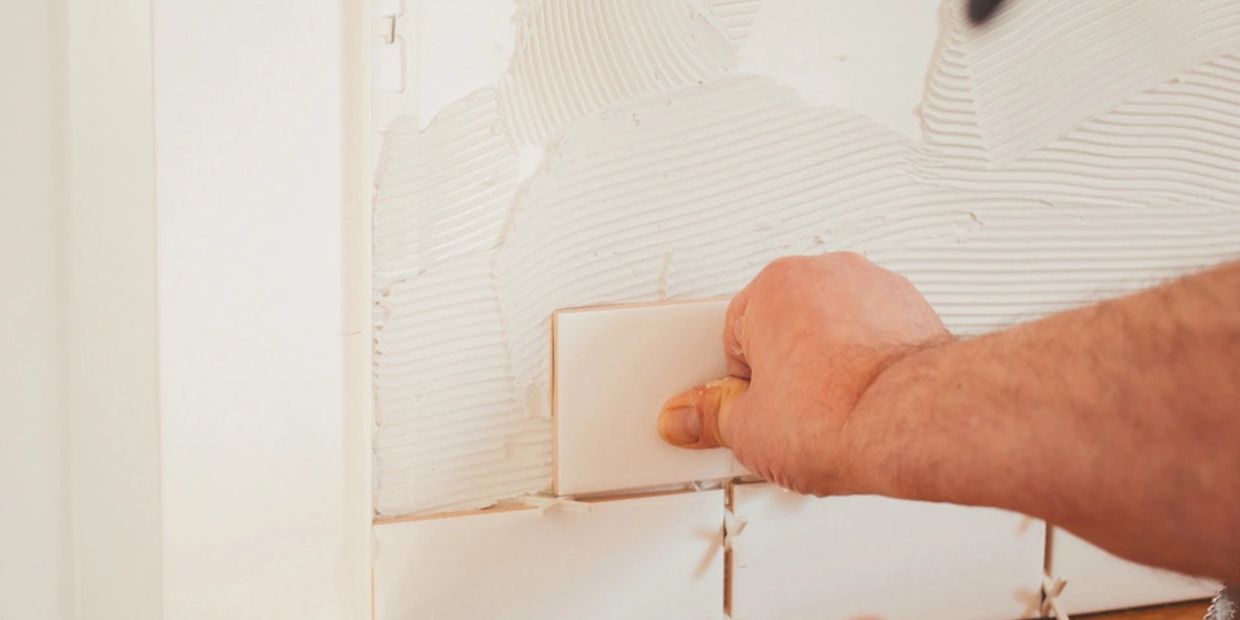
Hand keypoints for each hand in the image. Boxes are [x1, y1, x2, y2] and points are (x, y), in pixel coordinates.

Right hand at [657, 253, 950, 494]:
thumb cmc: (840, 414)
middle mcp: (825, 273)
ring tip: (831, 412)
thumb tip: (688, 417)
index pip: (734, 337)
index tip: (750, 412)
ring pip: (833, 326)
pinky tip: (865, 401)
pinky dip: (870, 361)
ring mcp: (874, 287)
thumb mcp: (748, 430)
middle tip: (789, 415)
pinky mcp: (915, 310)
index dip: (740, 385)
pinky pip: (876, 334)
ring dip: (828, 362)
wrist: (914, 423)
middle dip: (784, 369)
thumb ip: (709, 417)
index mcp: (773, 285)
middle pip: (784, 325)